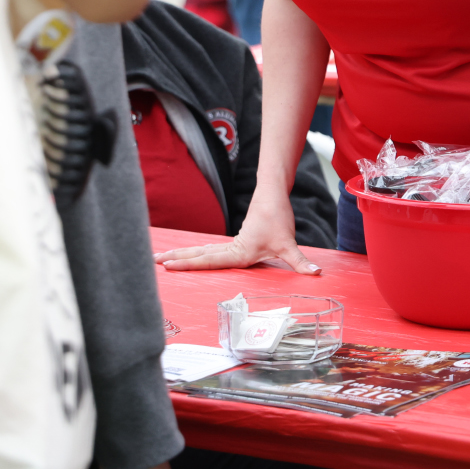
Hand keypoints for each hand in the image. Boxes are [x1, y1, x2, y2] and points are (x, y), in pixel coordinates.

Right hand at [156, 189, 320, 274]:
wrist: (273, 194)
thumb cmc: (278, 218)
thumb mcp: (288, 243)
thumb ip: (300, 262)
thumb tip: (316, 274)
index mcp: (238, 252)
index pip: (208, 260)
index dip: (188, 264)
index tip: (168, 266)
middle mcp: (231, 249)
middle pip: (198, 254)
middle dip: (176, 259)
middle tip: (153, 262)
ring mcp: (230, 244)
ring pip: (202, 251)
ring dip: (183, 255)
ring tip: (161, 259)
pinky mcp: (234, 242)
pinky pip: (209, 250)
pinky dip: (195, 254)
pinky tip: (187, 257)